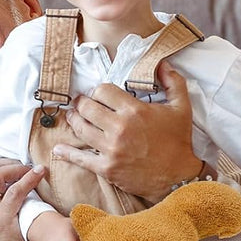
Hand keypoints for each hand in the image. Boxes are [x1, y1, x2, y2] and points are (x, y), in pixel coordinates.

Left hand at [53, 63, 201, 200]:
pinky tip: (58, 149)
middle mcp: (119, 128)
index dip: (98, 91)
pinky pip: (80, 158)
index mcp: (134, 110)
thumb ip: (173, 82)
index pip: (102, 91)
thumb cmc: (178, 141)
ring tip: (72, 117)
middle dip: (81, 103)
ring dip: (73, 120)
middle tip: (80, 104)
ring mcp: (110, 149)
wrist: (178, 176)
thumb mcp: (182, 107)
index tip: (98, 94)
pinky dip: (67, 153)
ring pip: (81, 129)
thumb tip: (162, 63)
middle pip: (87, 108)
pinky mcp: (106, 168)